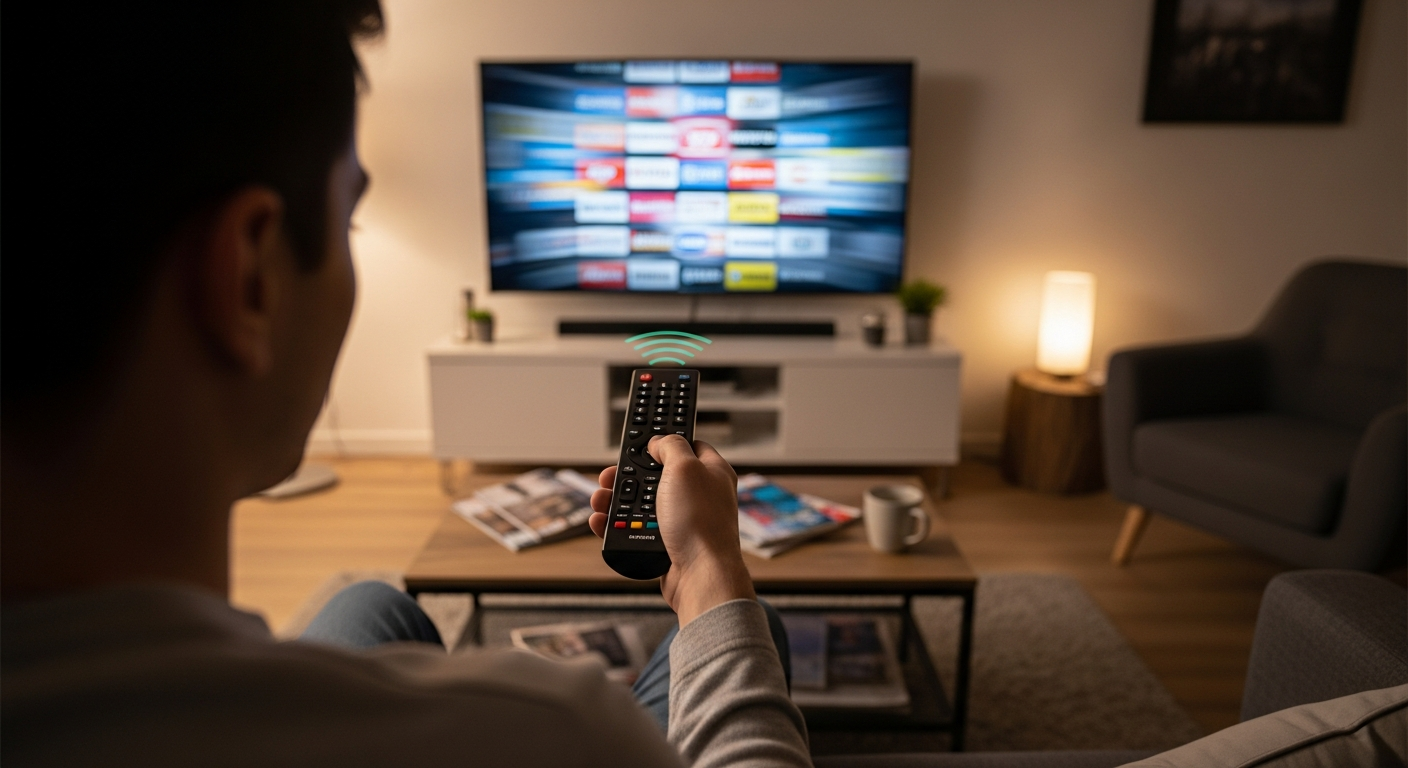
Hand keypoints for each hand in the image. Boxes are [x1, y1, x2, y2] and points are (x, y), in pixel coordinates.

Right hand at [589, 436, 754, 624]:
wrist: (701, 575)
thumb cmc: (701, 522)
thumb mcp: (684, 468)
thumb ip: (670, 446)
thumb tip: (659, 442)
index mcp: (712, 472)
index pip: (688, 446)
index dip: (663, 441)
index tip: (641, 441)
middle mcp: (699, 495)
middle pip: (657, 476)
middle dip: (629, 476)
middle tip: (609, 476)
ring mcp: (683, 521)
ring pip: (643, 505)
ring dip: (617, 502)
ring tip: (600, 500)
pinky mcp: (668, 544)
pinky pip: (638, 531)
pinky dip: (618, 526)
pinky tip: (602, 521)